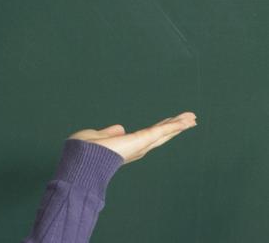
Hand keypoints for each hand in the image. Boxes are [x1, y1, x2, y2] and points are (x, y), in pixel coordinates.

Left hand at [68, 112, 196, 163]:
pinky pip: (162, 130)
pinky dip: (175, 125)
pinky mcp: (143, 140)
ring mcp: (141, 144)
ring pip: (164, 133)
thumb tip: (119, 128)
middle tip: (189, 120)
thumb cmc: (84, 150)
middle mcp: (137, 147)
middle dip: (173, 127)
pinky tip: (187, 119)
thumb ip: (110, 133)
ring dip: (178, 124)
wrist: (82, 158)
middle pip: (160, 135)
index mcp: (126, 146)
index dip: (159, 129)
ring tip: (192, 117)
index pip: (147, 136)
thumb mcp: (98, 137)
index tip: (168, 123)